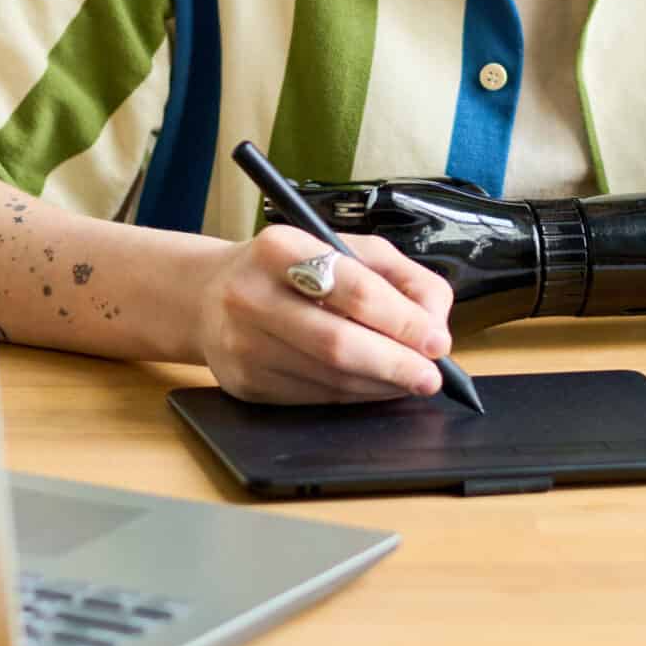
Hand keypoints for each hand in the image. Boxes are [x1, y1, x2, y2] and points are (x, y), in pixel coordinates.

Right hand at [192, 224, 457, 403]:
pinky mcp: (243, 383)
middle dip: (396, 364)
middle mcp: (252, 295)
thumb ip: (401, 277)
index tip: (437, 341)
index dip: (403, 320)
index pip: (354, 290)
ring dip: (380, 385)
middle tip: (431, 377)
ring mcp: (242, 344)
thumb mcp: (345, 248)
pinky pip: (313, 398)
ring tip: (410, 381)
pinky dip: (354, 397)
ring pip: (329, 377)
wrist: (209, 296)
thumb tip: (435, 323)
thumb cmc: (290, 269)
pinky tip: (375, 387)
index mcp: (280, 248)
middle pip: (338, 342)